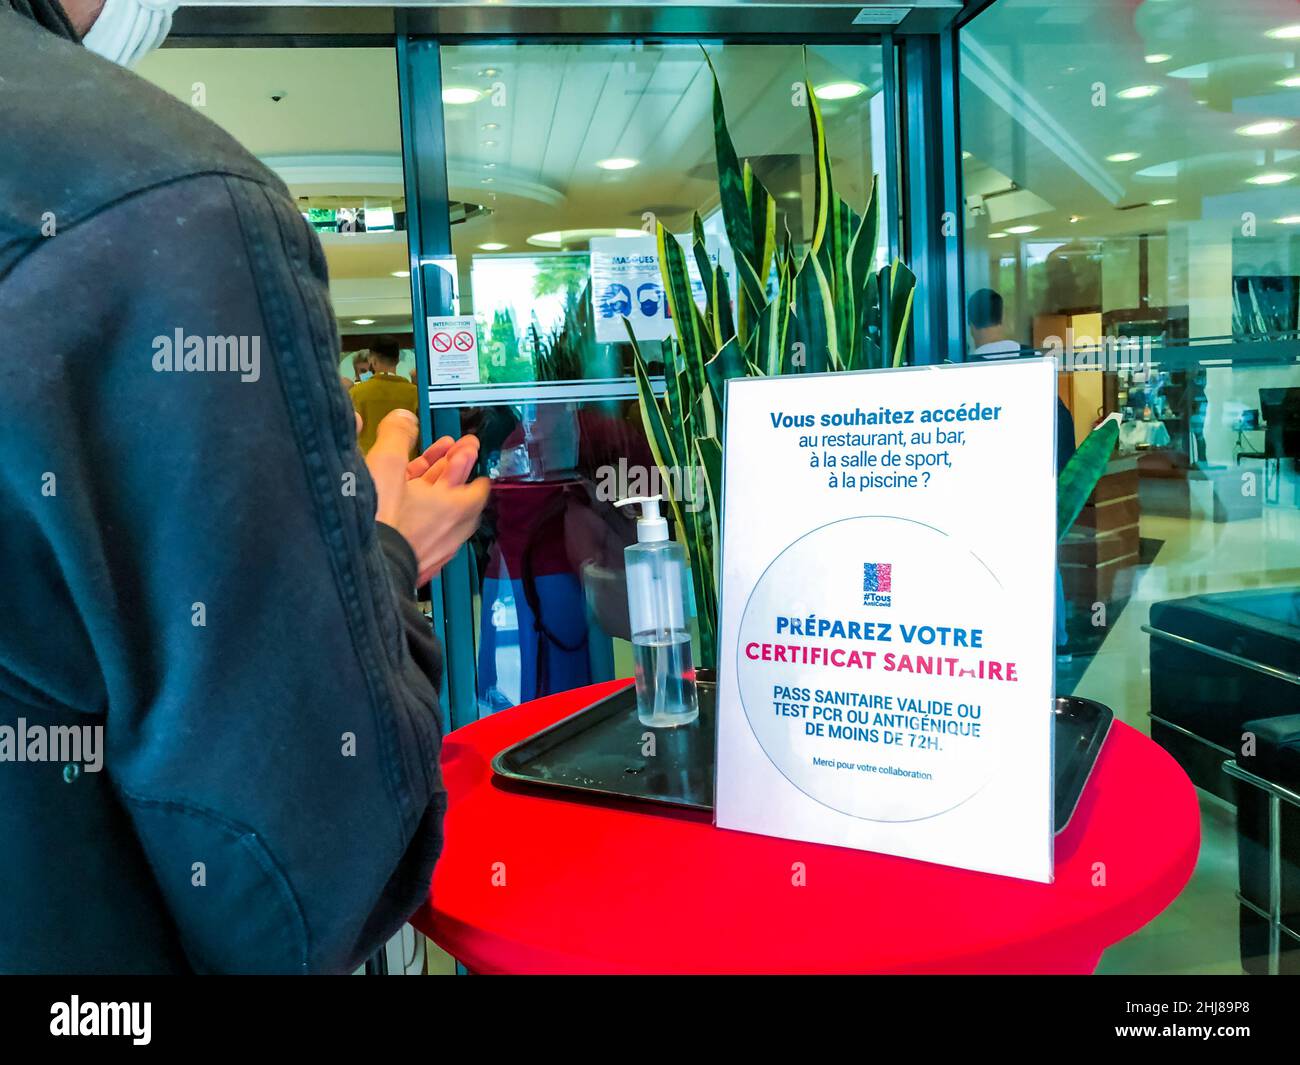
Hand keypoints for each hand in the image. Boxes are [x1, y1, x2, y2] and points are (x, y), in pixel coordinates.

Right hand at [363, 410, 488, 583]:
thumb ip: (396, 437)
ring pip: (438, 513)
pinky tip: (403, 500)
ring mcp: (432, 549)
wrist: (357, 570)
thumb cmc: (378, 523)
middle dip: (453, 468)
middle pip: (457, 496)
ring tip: (425, 466)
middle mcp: (449, 532)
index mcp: (455, 509)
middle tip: (451, 450)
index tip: (465, 448)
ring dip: (434, 489)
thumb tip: (404, 417)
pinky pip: (423, 530)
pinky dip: (419, 512)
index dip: (468, 462)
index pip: (478, 487)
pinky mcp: (413, 560)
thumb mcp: (386, 466)